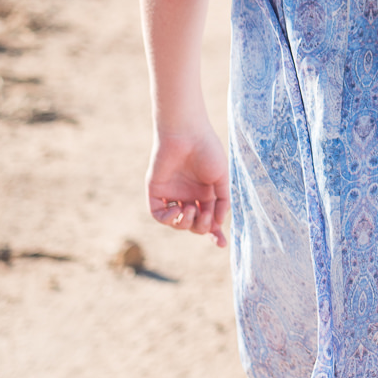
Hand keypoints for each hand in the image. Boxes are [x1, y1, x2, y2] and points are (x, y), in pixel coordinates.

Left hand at [147, 126, 229, 245]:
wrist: (187, 134)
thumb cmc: (207, 152)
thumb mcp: (221, 179)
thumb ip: (222, 202)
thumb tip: (219, 224)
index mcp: (204, 193)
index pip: (209, 218)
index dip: (214, 233)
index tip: (222, 244)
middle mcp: (188, 196)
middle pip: (193, 224)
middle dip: (201, 226)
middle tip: (205, 216)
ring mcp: (172, 194)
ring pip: (176, 222)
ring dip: (185, 223)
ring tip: (191, 210)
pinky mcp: (156, 192)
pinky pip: (159, 214)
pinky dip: (169, 218)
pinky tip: (178, 209)